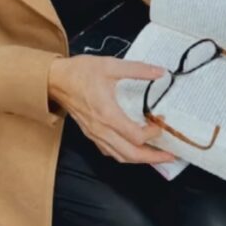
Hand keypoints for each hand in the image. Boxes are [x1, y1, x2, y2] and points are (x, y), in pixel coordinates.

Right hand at [48, 55, 176, 164]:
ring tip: (156, 156)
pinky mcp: (91, 134)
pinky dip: (125, 155)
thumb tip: (160, 72)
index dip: (153, 133)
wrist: (56, 79)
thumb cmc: (80, 72)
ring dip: (140, 159)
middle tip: (170, 155)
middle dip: (153, 158)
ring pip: (120, 156)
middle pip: (130, 154)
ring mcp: (95, 134)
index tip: (161, 122)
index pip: (135, 136)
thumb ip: (137, 69)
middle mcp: (102, 129)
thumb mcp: (111, 65)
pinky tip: (133, 149)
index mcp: (108, 114)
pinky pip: (110, 152)